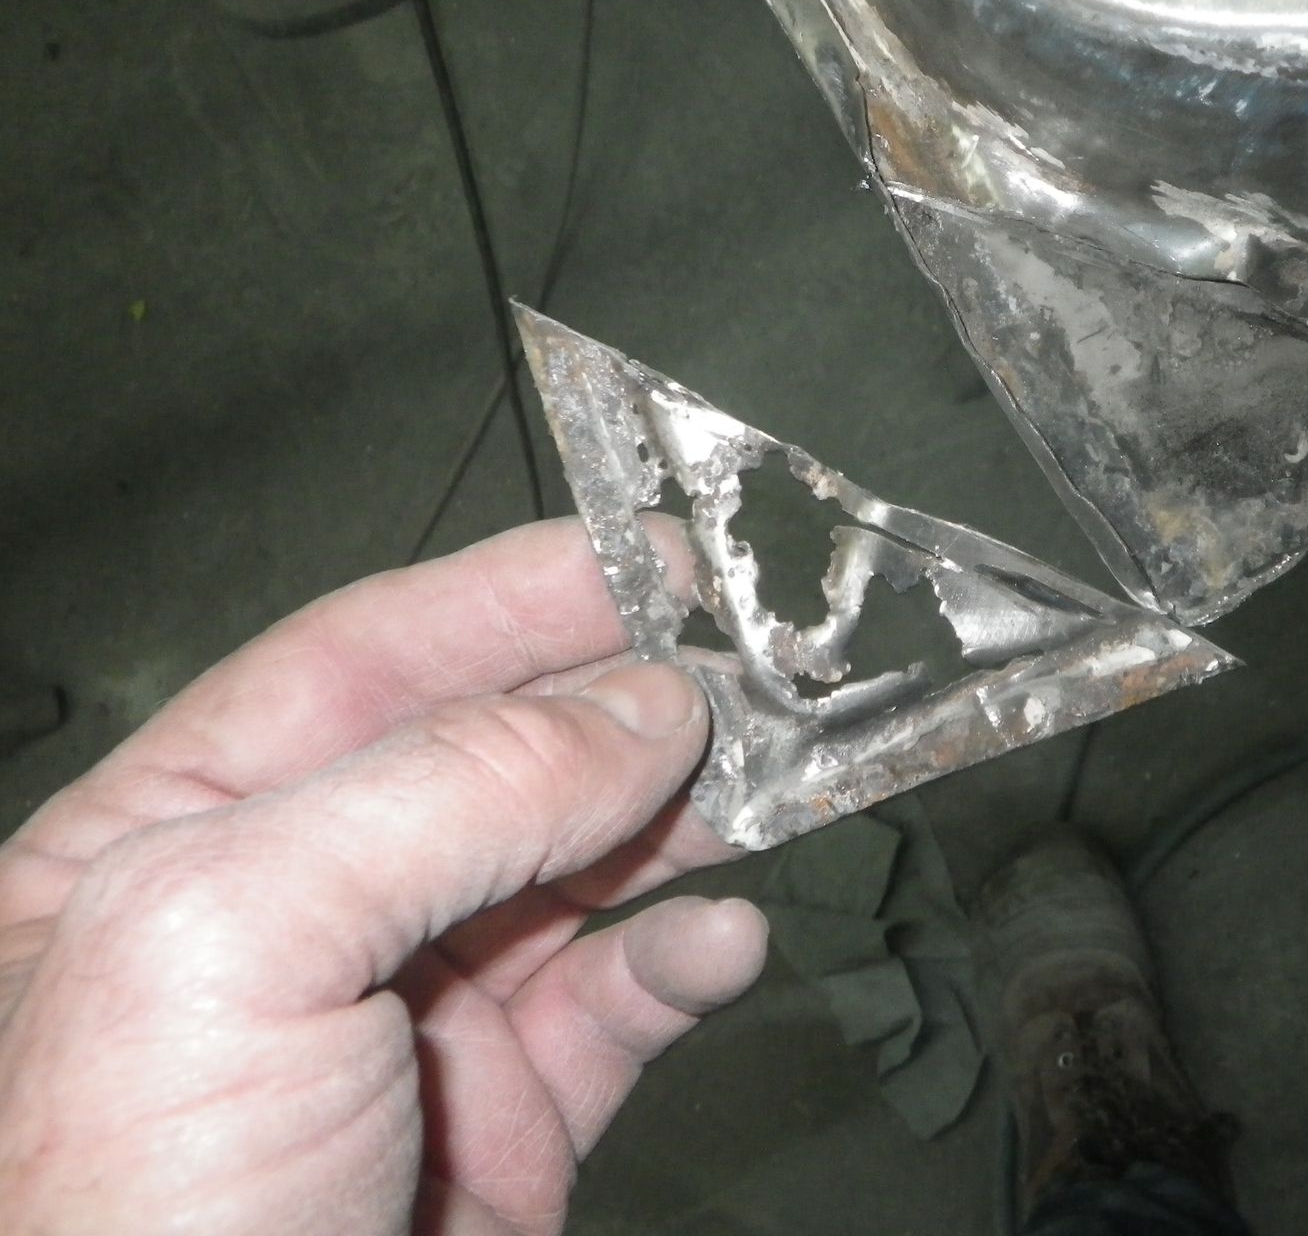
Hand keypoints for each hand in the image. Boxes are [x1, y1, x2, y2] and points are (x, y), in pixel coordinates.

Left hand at [0, 519, 765, 1234]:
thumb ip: (439, 789)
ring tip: (771, 788)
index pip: (361, 661)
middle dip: (626, 702)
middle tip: (758, 658)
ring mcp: (405, 1025)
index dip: (514, 593)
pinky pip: (622, 1006)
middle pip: (493, 755)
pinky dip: (688, 962)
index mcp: (165, 846)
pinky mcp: (506, 1127)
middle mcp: (293, 919)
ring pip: (579, 872)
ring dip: (684, 823)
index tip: (656, 550)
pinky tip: (724, 944)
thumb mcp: (227, 946)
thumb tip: (636, 707)